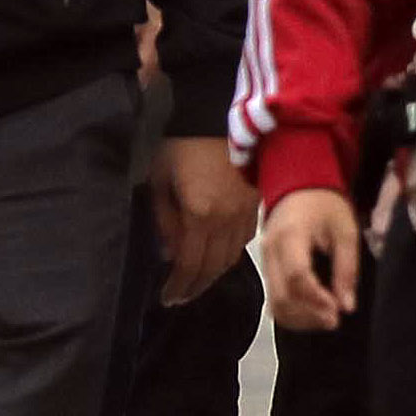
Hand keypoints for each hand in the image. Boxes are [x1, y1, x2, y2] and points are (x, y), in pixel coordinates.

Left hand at [151, 135, 256, 305]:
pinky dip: (230, 254)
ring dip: (214, 274)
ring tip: (198, 282)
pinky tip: (220, 256)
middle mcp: (226, 220)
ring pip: (231, 257)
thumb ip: (164, 221)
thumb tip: (168, 253)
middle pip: (213, 267)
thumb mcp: (160, 182)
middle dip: (195, 286)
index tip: (167, 298)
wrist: (215, 116)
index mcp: (200, 215)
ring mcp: (245, 213)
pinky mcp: (256, 204)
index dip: (178, 286)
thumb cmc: (180, 147)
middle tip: (181, 297)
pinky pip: (245, 240)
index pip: (190, 265)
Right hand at [261, 184, 361, 331]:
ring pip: (274, 303)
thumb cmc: (325, 206)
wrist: (300, 189)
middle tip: (335, 321)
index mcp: (290, 236)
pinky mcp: (267, 270)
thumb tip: (347, 305)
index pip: (297, 276)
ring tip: (327, 320)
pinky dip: (292, 313)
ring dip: (300, 319)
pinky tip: (313, 314)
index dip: (316, 299)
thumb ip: (346, 269)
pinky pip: (273, 299)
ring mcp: (264, 262)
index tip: (338, 312)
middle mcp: (270, 251)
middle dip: (308, 315)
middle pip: (280, 296)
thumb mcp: (346, 231)